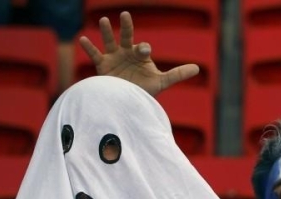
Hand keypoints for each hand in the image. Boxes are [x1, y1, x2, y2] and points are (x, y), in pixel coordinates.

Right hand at [78, 11, 198, 96]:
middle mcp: (127, 53)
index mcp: (140, 55)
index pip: (143, 47)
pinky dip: (88, 47)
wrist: (128, 101)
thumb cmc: (145, 90)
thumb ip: (178, 74)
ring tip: (103, 20)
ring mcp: (114, 58)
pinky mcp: (103, 66)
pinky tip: (82, 38)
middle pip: (126, 37)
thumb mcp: (162, 82)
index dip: (143, 48)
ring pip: (110, 41)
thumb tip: (198, 68)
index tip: (143, 50)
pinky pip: (95, 54)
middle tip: (126, 15)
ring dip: (106, 31)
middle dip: (126, 27)